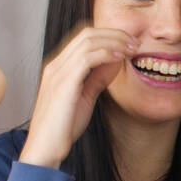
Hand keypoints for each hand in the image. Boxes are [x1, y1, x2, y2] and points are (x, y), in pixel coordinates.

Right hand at [19, 25, 138, 168]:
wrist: (46, 147)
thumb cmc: (64, 126)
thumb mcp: (85, 97)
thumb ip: (97, 78)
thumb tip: (114, 61)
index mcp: (59, 67)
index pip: (84, 37)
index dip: (109, 35)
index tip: (130, 43)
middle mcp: (55, 65)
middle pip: (86, 33)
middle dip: (114, 34)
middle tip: (135, 42)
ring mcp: (57, 73)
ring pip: (87, 42)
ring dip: (114, 42)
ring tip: (132, 48)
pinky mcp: (63, 84)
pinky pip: (85, 59)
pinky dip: (105, 54)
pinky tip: (119, 58)